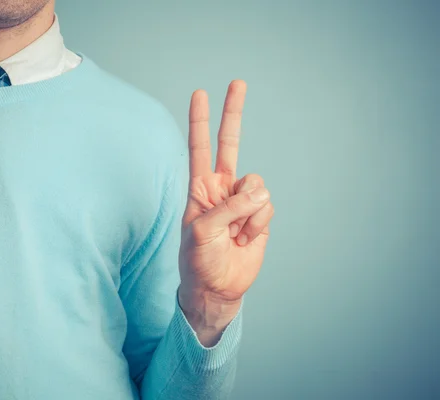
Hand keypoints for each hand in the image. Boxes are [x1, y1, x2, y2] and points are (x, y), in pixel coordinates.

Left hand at [177, 80, 273, 344]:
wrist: (217, 289)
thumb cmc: (199, 261)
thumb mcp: (203, 232)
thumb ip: (229, 207)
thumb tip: (258, 191)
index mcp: (200, 189)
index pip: (199, 148)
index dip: (200, 121)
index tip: (200, 94)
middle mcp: (221, 189)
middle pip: (230, 144)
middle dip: (233, 114)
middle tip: (237, 82)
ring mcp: (242, 201)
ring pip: (257, 185)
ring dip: (248, 211)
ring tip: (235, 233)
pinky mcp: (260, 216)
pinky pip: (267, 206)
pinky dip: (258, 223)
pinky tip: (247, 238)